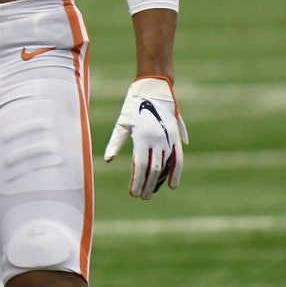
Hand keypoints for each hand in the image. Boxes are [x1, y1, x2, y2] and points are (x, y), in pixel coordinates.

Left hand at [104, 76, 187, 198]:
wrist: (154, 89)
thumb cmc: (133, 106)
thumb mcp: (122, 123)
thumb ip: (115, 142)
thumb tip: (108, 160)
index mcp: (142, 138)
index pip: (140, 166)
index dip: (137, 181)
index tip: (133, 193)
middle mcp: (157, 141)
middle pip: (153, 170)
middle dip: (147, 185)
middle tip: (141, 197)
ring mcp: (168, 140)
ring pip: (165, 167)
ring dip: (158, 181)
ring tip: (151, 192)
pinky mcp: (175, 138)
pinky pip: (178, 159)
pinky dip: (176, 172)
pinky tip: (172, 184)